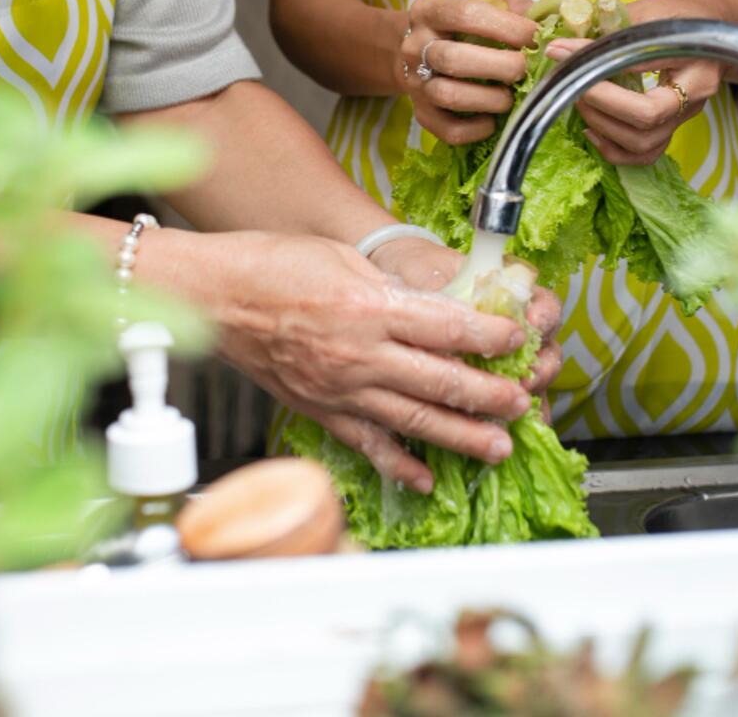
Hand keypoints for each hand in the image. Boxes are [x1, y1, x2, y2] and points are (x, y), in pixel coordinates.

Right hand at [182, 231, 534, 492]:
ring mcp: (340, 389)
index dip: (491, 337)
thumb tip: (439, 310)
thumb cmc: (272, 266)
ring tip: (497, 447)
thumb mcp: (345, 259)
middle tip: (522, 404)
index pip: (448, 326)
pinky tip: (424, 478)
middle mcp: (359, 355)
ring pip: (413, 420)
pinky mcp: (321, 410)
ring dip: (461, 436)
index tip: (518, 340)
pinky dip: (398, 464)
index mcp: (369, 307)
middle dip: (490, 395)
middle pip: (440, 380)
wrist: (215, 297)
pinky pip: (367, 443)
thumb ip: (393, 290)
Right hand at [399, 0, 537, 145]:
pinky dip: (476, 130)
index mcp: (430, 10)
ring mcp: (414, 83)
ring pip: (448, 95)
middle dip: (501, 66)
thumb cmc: (464, 26)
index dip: (508, 27)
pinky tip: (492, 120)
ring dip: (490, 99)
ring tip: (510, 96)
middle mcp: (414, 45)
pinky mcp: (422, 114)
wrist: (422, 51)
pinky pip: (448, 130)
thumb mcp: (485, 4)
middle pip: (452, 58)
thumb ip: (514, 8)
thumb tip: (547, 24)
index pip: (467, 14)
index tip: (536, 37)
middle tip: (526, 69)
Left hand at [546, 0, 737, 165]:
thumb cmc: (684, 13)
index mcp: (693, 53)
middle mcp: (696, 92)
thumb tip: (565, 42)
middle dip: (601, 102)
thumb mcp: (653, 7)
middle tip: (573, 83)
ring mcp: (686, 115)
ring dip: (603, 126)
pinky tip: (591, 130)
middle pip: (648, 115)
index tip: (561, 52)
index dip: (595, 60)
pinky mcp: (674, 128)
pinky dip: (613, 149)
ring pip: (644, 142)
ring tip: (579, 101)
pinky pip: (645, 154)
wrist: (717, 28)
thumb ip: (613, 24)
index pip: (641, 62)